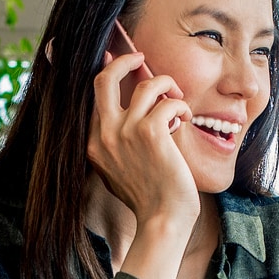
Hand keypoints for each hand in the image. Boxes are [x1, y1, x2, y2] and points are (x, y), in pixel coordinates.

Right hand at [88, 52, 197, 242]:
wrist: (162, 220)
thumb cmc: (147, 198)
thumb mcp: (116, 170)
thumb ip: (114, 142)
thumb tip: (124, 113)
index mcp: (92, 142)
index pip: (94, 95)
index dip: (108, 73)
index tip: (117, 60)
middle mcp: (104, 134)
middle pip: (104, 78)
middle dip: (124, 60)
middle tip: (141, 58)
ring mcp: (125, 132)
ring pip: (148, 85)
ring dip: (168, 86)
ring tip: (177, 100)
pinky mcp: (151, 133)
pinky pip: (169, 103)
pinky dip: (181, 107)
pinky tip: (187, 120)